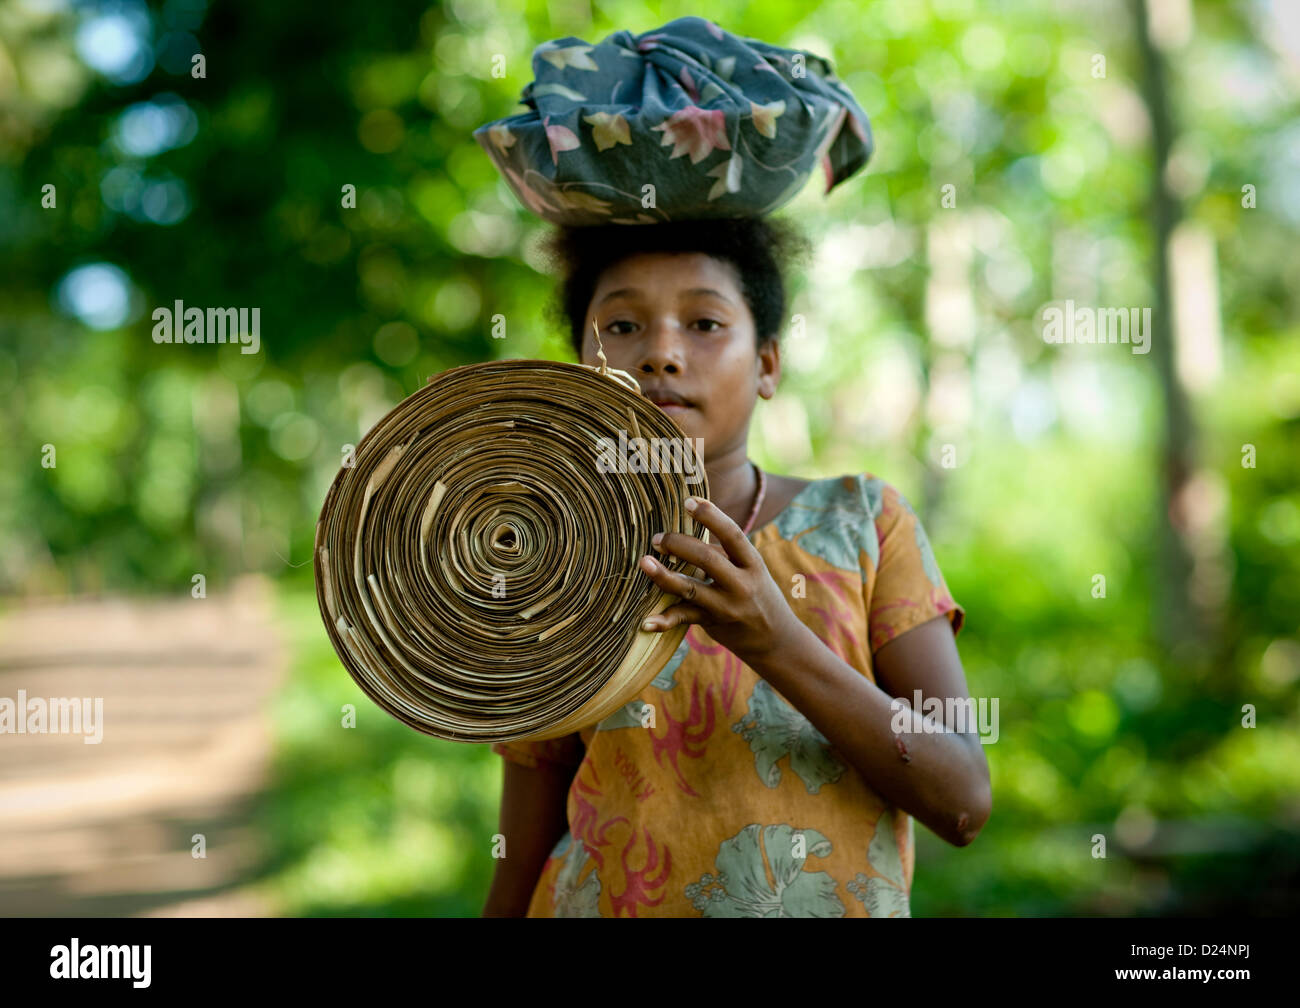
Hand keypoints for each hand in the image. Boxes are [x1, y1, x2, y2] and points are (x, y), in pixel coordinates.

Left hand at [637, 495, 804, 667]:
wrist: (776, 639)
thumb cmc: (758, 593)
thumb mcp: (751, 569)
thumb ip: (725, 553)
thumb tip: (688, 530)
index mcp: (753, 563)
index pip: (732, 534)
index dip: (710, 516)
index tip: (689, 501)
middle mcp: (742, 584)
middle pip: (707, 558)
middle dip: (679, 544)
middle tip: (657, 538)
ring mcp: (727, 607)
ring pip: (690, 589)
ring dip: (664, 576)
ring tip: (644, 562)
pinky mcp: (713, 623)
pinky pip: (685, 619)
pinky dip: (664, 621)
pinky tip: (646, 622)